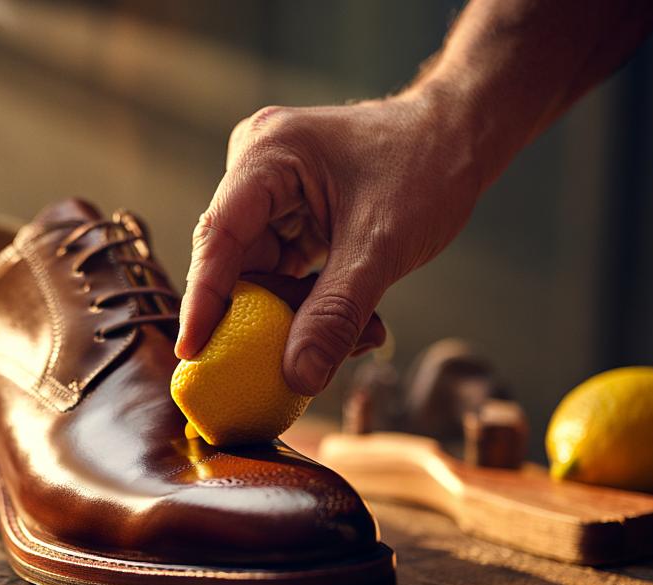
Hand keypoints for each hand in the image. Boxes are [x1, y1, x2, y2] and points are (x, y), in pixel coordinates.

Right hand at [176, 89, 483, 395]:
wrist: (460, 138)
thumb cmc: (426, 168)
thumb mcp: (381, 247)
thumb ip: (336, 313)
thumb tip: (297, 378)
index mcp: (267, 154)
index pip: (219, 236)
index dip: (202, 299)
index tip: (191, 352)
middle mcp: (256, 166)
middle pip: (235, 259)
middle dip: (263, 316)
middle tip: (283, 370)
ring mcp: (270, 190)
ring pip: (261, 272)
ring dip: (296, 313)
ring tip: (355, 336)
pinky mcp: (288, 212)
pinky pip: (283, 270)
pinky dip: (311, 301)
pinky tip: (355, 320)